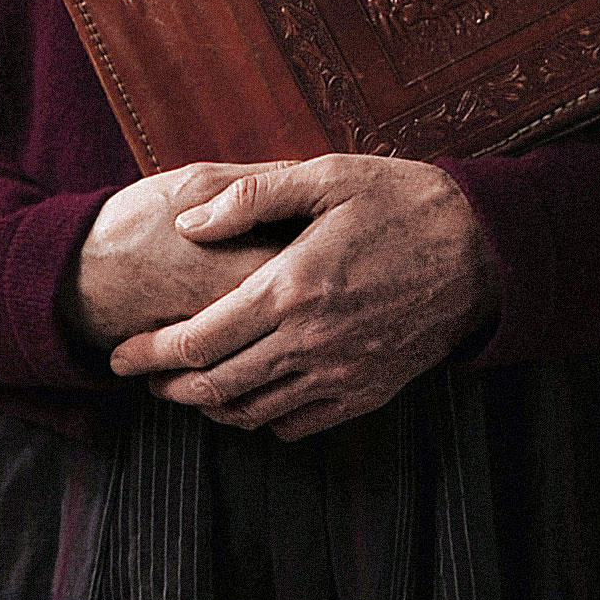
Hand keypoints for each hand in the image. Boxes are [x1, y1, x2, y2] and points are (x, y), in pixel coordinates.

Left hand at [106, 155, 500, 439]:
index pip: (196, 341)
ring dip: (208, 407)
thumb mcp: (326, 175)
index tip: (118, 354)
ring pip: (252, 412)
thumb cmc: (399, 200)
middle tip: (139, 375)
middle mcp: (310, 342)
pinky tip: (248, 396)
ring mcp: (340, 373)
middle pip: (215, 387)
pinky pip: (298, 423)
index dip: (147, 353)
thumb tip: (189, 221)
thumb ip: (252, 194)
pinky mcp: (366, 391)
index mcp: (291, 287)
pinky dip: (260, 419)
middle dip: (166, 387)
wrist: (481, 250)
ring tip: (183, 387)